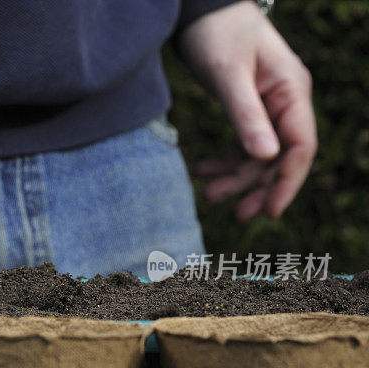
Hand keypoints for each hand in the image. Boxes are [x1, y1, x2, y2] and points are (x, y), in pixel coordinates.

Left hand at [178, 1, 315, 221]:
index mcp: (291, 91)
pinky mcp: (247, 106)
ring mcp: (267, 104)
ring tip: (209, 195)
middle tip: (236, 215)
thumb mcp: (227, 75)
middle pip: (282, 156)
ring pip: (260, 154)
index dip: (288, 182)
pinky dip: (226, 160)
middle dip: (260, 187)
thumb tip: (267, 158)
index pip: (301, 146)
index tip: (270, 212)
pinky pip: (244, 142)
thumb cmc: (215, 32)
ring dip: (237, 177)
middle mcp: (285, 100)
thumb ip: (246, 116)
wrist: (198, 7)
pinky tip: (203, 170)